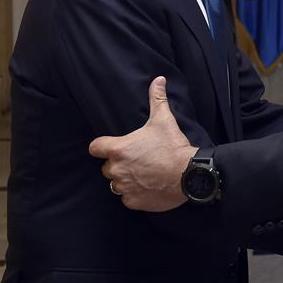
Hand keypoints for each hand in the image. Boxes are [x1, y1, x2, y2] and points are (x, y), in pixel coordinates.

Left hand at [88, 77, 195, 211]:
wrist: (188, 174)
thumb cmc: (172, 146)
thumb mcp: (163, 119)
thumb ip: (157, 99)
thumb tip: (158, 80)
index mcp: (118, 149)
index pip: (95, 148)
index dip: (103, 146)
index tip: (114, 147)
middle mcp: (116, 169)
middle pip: (106, 167)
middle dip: (118, 164)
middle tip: (137, 160)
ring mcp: (123, 187)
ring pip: (116, 184)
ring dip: (126, 180)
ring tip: (144, 174)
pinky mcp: (133, 201)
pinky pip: (127, 198)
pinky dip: (135, 194)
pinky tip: (148, 187)